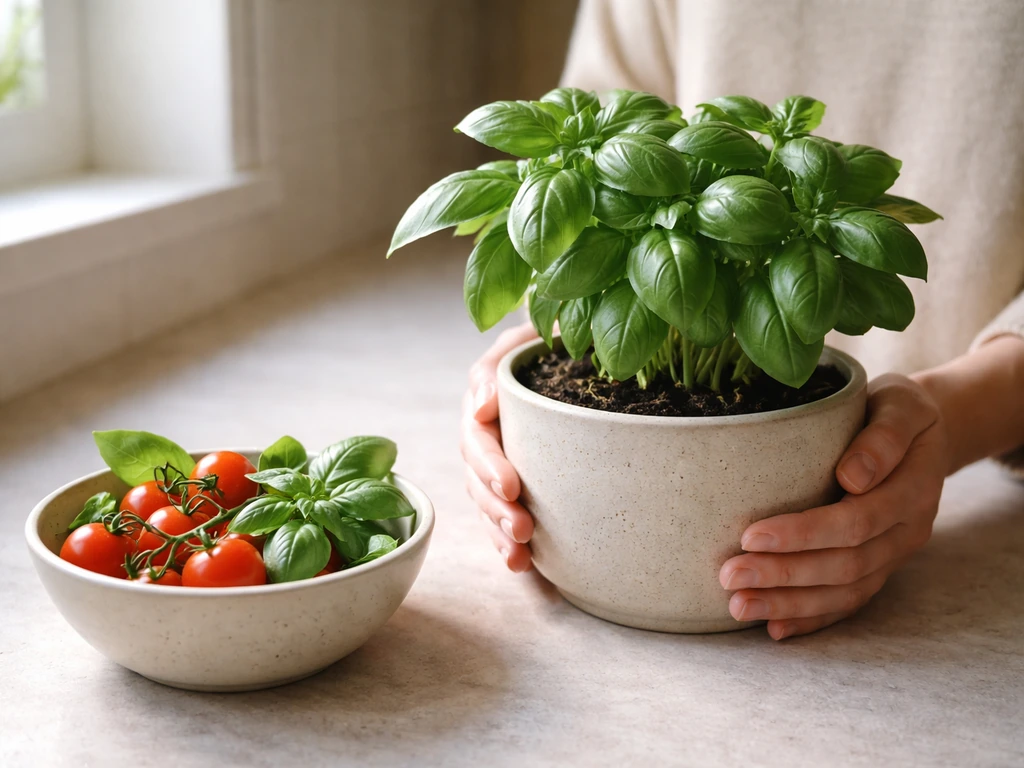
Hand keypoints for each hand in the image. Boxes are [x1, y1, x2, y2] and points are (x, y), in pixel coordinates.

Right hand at [461, 323, 538, 571]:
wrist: (570, 347)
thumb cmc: (555, 337)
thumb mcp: (534, 332)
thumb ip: (507, 357)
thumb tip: (483, 405)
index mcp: (486, 392)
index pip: (478, 431)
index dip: (490, 461)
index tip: (511, 484)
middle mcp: (483, 427)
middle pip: (477, 471)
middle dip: (496, 502)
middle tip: (521, 523)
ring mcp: (493, 456)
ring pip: (484, 498)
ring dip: (498, 527)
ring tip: (520, 552)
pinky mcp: (508, 480)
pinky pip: (498, 514)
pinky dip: (505, 541)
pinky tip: (521, 564)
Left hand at [719, 373, 949, 639]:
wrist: (922, 433)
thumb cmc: (896, 411)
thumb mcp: (900, 405)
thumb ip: (882, 438)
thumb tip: (853, 476)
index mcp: (912, 489)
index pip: (856, 521)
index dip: (804, 533)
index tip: (751, 535)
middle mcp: (907, 530)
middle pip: (846, 565)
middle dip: (784, 574)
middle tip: (728, 574)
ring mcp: (893, 554)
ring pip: (845, 592)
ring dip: (789, 604)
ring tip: (737, 605)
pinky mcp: (878, 568)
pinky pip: (848, 603)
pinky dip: (811, 618)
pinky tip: (774, 629)